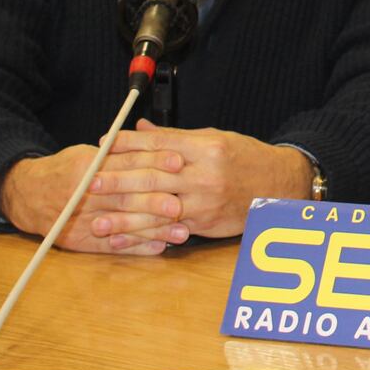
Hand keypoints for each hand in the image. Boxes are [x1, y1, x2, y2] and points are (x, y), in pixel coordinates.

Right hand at [0, 144, 184, 255]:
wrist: (27, 196)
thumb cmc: (65, 169)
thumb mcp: (86, 153)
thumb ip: (120, 152)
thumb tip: (161, 144)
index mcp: (85, 168)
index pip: (125, 163)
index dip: (153, 161)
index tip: (179, 161)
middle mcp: (82, 195)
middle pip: (125, 197)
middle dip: (156, 201)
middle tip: (182, 204)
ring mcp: (79, 221)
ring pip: (122, 225)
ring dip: (154, 230)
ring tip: (182, 231)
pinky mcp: (78, 242)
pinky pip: (111, 247)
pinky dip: (136, 248)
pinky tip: (159, 247)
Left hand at [88, 120, 313, 242]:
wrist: (280, 185)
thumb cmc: (246, 158)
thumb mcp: (214, 138)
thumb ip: (175, 138)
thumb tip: (139, 129)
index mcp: (206, 147)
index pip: (160, 144)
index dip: (129, 144)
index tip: (104, 143)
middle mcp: (205, 174)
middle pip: (154, 176)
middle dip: (119, 180)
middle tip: (90, 182)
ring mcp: (204, 202)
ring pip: (157, 210)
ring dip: (123, 218)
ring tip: (96, 222)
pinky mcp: (204, 224)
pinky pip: (167, 231)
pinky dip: (142, 236)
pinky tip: (121, 241)